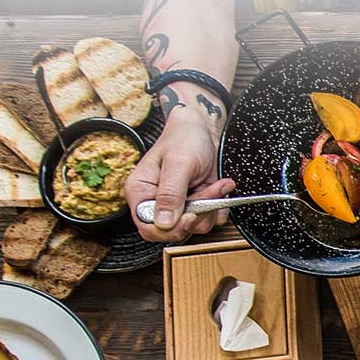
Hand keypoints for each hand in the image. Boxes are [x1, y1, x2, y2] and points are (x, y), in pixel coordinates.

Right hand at [123, 105, 234, 241]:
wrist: (203, 128)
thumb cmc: (185, 138)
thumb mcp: (178, 163)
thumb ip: (170, 193)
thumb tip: (163, 223)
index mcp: (140, 192)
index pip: (148, 228)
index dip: (170, 229)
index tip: (190, 214)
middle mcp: (156, 202)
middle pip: (175, 230)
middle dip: (197, 213)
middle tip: (207, 191)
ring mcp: (176, 205)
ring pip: (196, 226)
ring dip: (211, 207)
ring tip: (215, 184)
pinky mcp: (195, 204)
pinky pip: (210, 219)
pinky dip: (219, 205)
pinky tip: (218, 186)